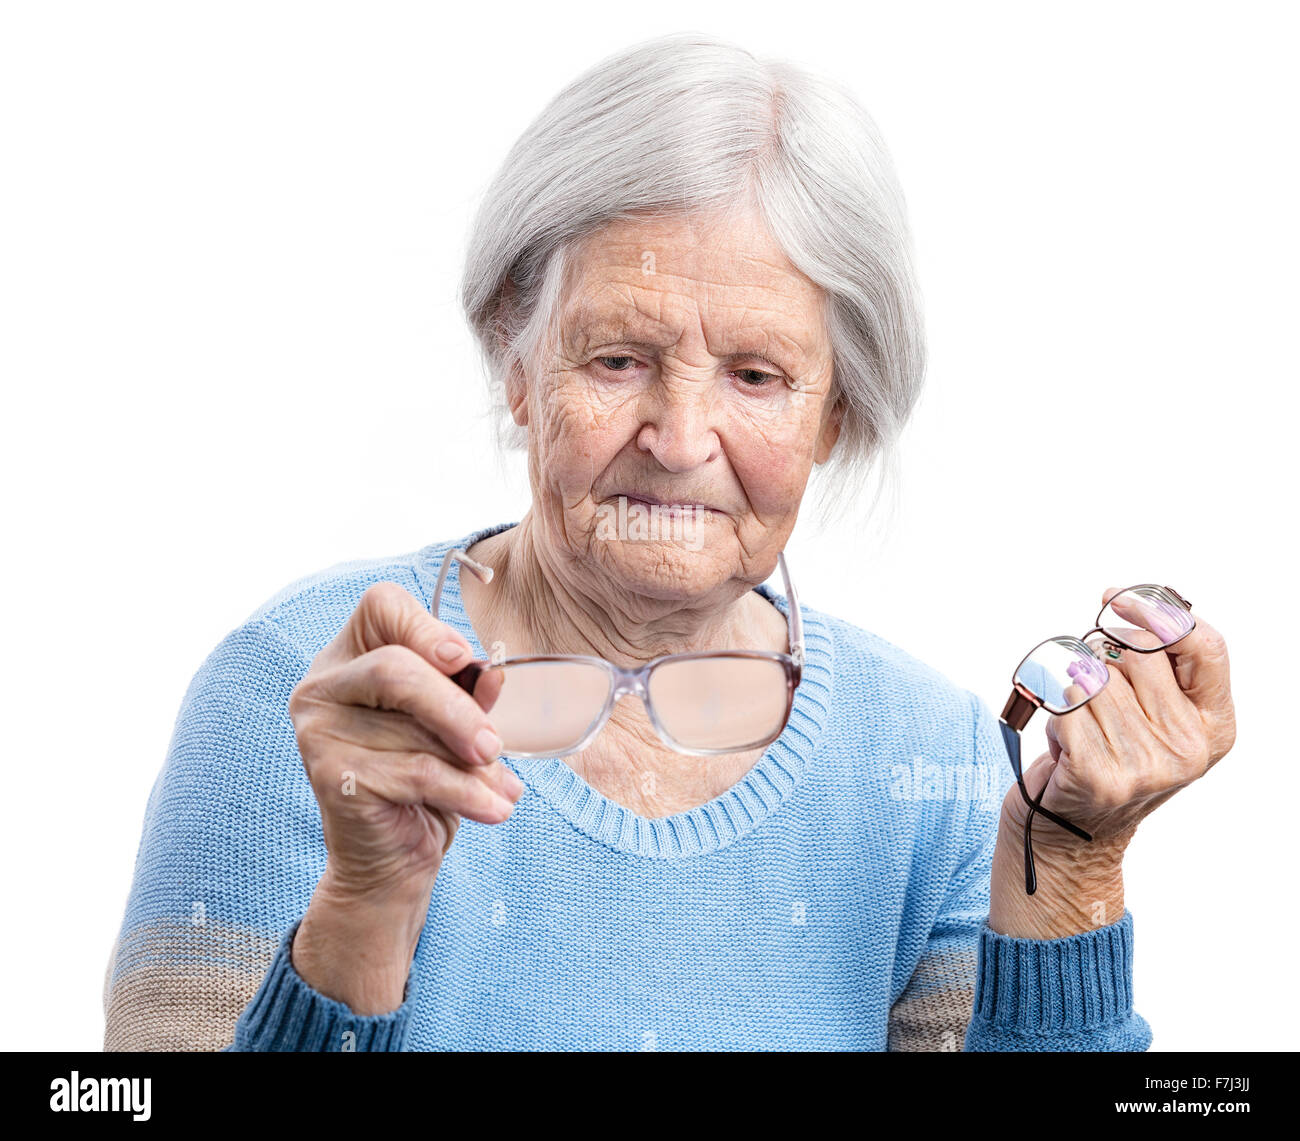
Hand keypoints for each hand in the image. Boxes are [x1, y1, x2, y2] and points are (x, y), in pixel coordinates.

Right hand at [287, 581, 519, 1011]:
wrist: (392, 860)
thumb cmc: (427, 778)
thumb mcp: (457, 724)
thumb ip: (470, 692)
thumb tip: (491, 675)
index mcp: (352, 654)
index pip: (381, 604)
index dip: (426, 625)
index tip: (464, 659)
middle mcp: (323, 685)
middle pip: (395, 669)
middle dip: (457, 708)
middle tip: (495, 746)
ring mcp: (318, 730)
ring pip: (411, 730)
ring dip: (471, 764)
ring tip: (502, 787)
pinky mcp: (330, 775)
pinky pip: (414, 773)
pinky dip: (465, 792)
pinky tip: (495, 807)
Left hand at [991, 587, 1235, 935]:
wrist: (1068, 838)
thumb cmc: (1102, 762)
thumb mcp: (1149, 718)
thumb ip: (1157, 668)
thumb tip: (1125, 601)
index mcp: (1213, 727)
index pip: (1206, 646)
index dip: (1157, 611)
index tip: (1114, 598)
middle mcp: (1188, 748)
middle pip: (1136, 655)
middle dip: (1098, 659)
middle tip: (1089, 697)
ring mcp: (1147, 765)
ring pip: (1094, 677)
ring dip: (1072, 691)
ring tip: (1078, 728)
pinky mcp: (1100, 775)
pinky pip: (1065, 704)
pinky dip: (1052, 712)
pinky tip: (1062, 743)